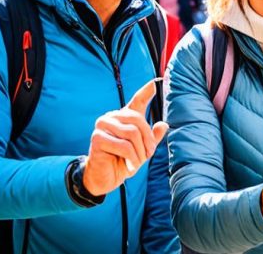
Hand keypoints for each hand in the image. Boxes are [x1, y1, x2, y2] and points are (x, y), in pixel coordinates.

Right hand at [82, 80, 167, 196]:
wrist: (105, 179)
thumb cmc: (123, 162)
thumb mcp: (142, 151)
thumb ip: (152, 138)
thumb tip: (164, 125)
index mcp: (124, 117)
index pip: (136, 101)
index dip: (146, 92)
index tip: (155, 82)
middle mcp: (112, 117)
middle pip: (138, 120)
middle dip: (147, 140)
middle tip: (149, 154)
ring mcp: (102, 126)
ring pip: (132, 133)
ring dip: (139, 152)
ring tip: (137, 163)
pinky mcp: (97, 138)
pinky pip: (124, 146)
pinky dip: (131, 158)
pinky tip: (129, 166)